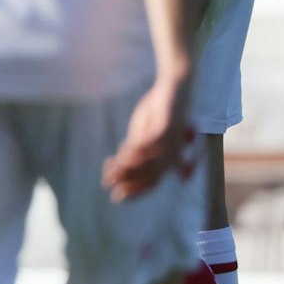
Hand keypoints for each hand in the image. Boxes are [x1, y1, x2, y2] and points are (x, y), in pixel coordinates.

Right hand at [103, 75, 191, 200]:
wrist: (175, 86)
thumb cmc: (161, 109)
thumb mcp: (144, 132)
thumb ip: (135, 148)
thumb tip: (119, 163)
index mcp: (168, 157)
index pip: (152, 182)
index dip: (134, 191)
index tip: (116, 197)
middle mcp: (173, 154)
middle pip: (151, 176)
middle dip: (129, 182)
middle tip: (108, 184)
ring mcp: (172, 141)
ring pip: (150, 163)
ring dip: (128, 168)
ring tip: (110, 171)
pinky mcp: (168, 126)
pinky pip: (152, 143)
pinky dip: (137, 151)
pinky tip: (122, 153)